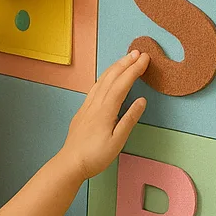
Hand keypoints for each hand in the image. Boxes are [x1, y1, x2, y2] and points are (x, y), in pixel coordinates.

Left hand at [60, 50, 149, 180]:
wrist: (70, 163)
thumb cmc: (96, 156)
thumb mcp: (118, 141)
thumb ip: (129, 119)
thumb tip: (142, 100)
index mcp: (106, 110)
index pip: (122, 84)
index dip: (134, 70)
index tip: (144, 58)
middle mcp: (95, 103)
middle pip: (111, 78)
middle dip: (125, 63)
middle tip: (137, 53)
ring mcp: (87, 105)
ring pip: (102, 80)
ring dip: (114, 68)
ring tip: (125, 59)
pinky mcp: (83, 110)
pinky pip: (95, 87)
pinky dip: (105, 77)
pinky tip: (107, 77)